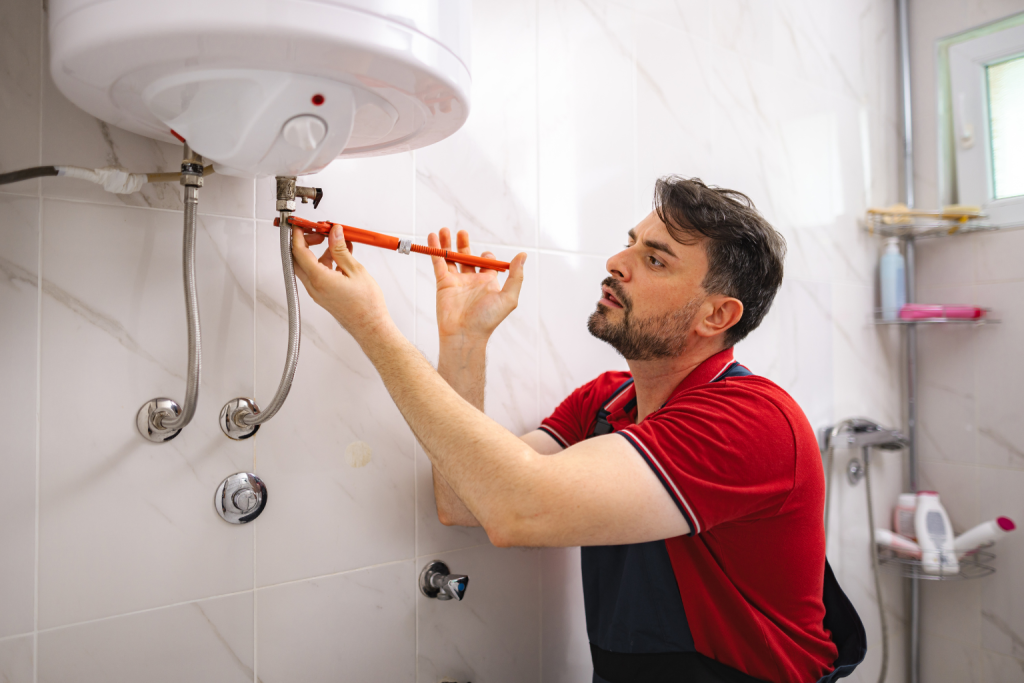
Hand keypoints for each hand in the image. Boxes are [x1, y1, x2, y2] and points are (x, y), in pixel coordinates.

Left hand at [291, 225, 395, 345]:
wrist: (370, 326)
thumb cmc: (366, 305)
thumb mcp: (355, 270)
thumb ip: (341, 250)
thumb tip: (334, 233)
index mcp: (319, 279)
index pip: (299, 251)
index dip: (299, 235)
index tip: (303, 225)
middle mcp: (314, 287)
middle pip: (299, 259)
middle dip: (307, 242)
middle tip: (321, 233)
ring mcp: (317, 292)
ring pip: (309, 266)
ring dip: (320, 253)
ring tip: (339, 245)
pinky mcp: (323, 295)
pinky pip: (318, 275)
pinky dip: (326, 263)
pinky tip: (342, 258)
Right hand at [430, 228, 525, 343]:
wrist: (465, 334)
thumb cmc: (488, 319)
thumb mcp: (509, 297)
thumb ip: (516, 276)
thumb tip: (523, 255)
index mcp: (488, 282)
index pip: (487, 262)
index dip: (487, 256)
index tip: (486, 257)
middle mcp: (472, 280)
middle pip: (467, 256)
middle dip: (464, 243)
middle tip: (462, 232)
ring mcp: (456, 281)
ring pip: (450, 257)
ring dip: (447, 243)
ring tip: (444, 230)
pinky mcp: (443, 283)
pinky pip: (438, 263)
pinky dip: (435, 250)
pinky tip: (432, 238)